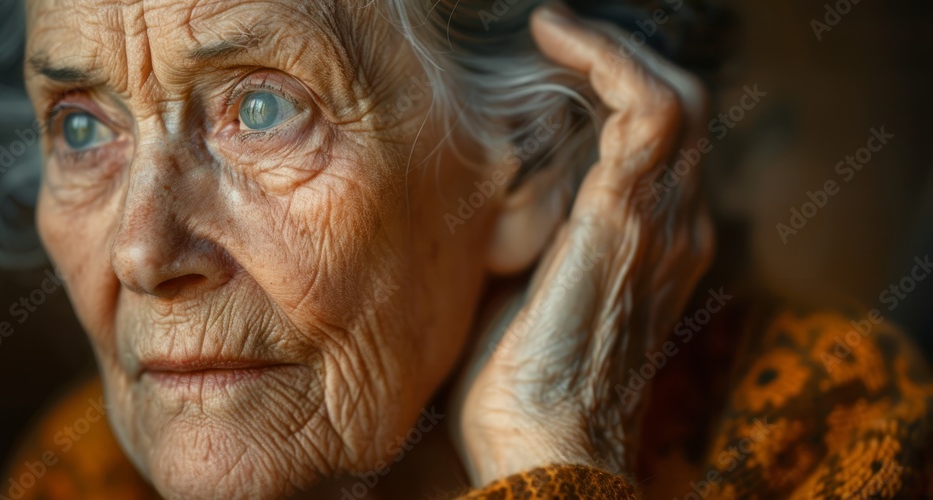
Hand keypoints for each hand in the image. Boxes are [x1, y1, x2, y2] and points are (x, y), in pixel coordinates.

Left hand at [449, 3, 714, 486]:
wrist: (541, 445)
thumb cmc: (518, 383)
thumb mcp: (523, 291)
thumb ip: (532, 231)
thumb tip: (493, 184)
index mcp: (652, 246)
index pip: (662, 145)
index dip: (620, 90)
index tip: (555, 62)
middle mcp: (674, 227)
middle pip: (682, 109)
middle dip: (624, 59)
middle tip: (559, 37)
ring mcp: (661, 221)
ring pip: (677, 97)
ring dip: (615, 49)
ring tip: (555, 28)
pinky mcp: (628, 217)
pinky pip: (650, 110)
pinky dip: (609, 60)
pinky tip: (555, 38)